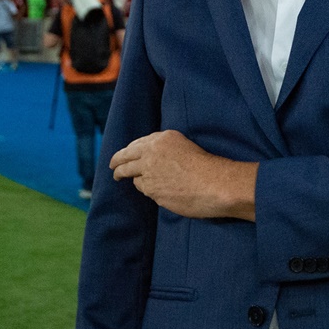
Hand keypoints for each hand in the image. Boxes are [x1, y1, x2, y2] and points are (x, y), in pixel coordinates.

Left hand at [110, 130, 256, 220]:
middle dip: (116, 162)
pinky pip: (143, 188)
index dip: (128, 150)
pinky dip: (145, 188)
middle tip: (113, 166)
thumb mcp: (184, 146)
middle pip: (125, 158)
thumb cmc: (208, 166)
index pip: (137, 144)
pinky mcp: (152, 190)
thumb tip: (150, 159)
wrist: (215, 184)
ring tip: (120, 178)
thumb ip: (165, 150)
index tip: (124, 153)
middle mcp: (152, 153)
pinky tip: (150, 189)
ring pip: (131, 175)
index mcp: (162, 138)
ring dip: (127, 176)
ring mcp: (149, 173)